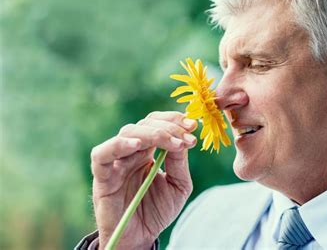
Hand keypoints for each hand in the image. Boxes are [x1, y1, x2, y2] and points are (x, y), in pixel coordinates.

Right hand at [90, 111, 196, 249]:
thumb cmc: (158, 211)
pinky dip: (118, 145)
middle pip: (144, 124)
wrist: (141, 238)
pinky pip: (101, 155)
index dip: (174, 120)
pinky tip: (138, 145)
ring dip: (152, 133)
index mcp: (148, 152)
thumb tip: (183, 138)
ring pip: (127, 133)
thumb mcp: (179, 185)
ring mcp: (116, 162)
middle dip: (168, 126)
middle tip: (187, 135)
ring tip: (173, 142)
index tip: (193, 125)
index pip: (157, 124)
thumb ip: (179, 162)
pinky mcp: (102, 178)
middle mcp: (131, 153)